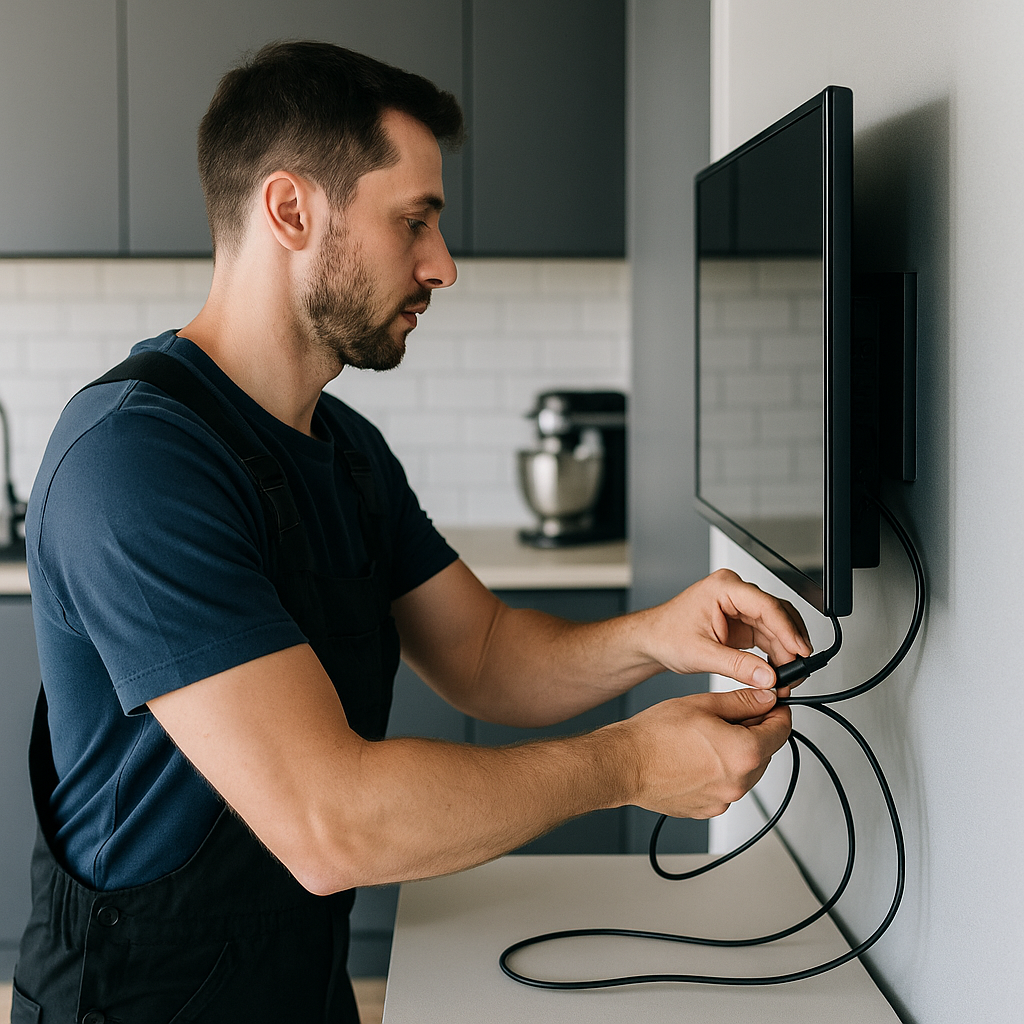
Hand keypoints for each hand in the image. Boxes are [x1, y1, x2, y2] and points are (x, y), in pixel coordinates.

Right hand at [616, 685, 791, 818]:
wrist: (625, 764)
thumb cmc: (656, 735)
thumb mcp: (703, 705)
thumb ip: (742, 702)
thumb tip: (767, 698)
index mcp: (745, 752)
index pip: (782, 729)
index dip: (778, 712)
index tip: (771, 704)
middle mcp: (740, 782)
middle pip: (765, 752)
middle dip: (755, 732)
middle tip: (728, 716)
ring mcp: (724, 800)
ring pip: (746, 771)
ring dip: (737, 753)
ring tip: (705, 738)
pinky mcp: (708, 809)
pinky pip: (726, 787)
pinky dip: (719, 772)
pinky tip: (696, 757)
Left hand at [643, 569, 811, 689]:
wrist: (651, 641)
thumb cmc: (665, 635)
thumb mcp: (701, 654)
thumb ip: (737, 666)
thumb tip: (768, 677)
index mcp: (724, 588)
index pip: (766, 605)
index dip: (788, 629)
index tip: (801, 651)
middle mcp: (735, 593)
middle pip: (776, 614)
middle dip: (790, 643)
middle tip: (799, 670)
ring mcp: (740, 607)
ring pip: (776, 626)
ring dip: (785, 651)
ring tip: (790, 677)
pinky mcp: (742, 623)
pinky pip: (768, 636)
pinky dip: (776, 654)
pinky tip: (779, 671)